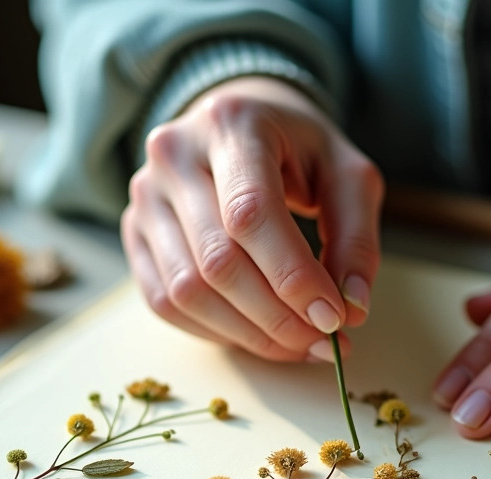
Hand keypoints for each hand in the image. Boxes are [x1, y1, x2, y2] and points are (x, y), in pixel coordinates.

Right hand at [121, 76, 383, 361]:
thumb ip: (356, 239)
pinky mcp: (134, 231)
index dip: (292, 276)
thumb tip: (351, 309)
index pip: (250, 214)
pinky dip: (216, 331)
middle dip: (277, 317)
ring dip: (248, 333)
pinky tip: (257, 333)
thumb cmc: (299, 150)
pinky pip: (164, 301)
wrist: (240, 121)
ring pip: (186, 290)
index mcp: (231, 125)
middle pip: (217, 261)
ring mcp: (146, 195)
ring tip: (298, 344)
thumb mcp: (347, 176)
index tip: (333, 318)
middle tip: (324, 342)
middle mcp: (174, 155)